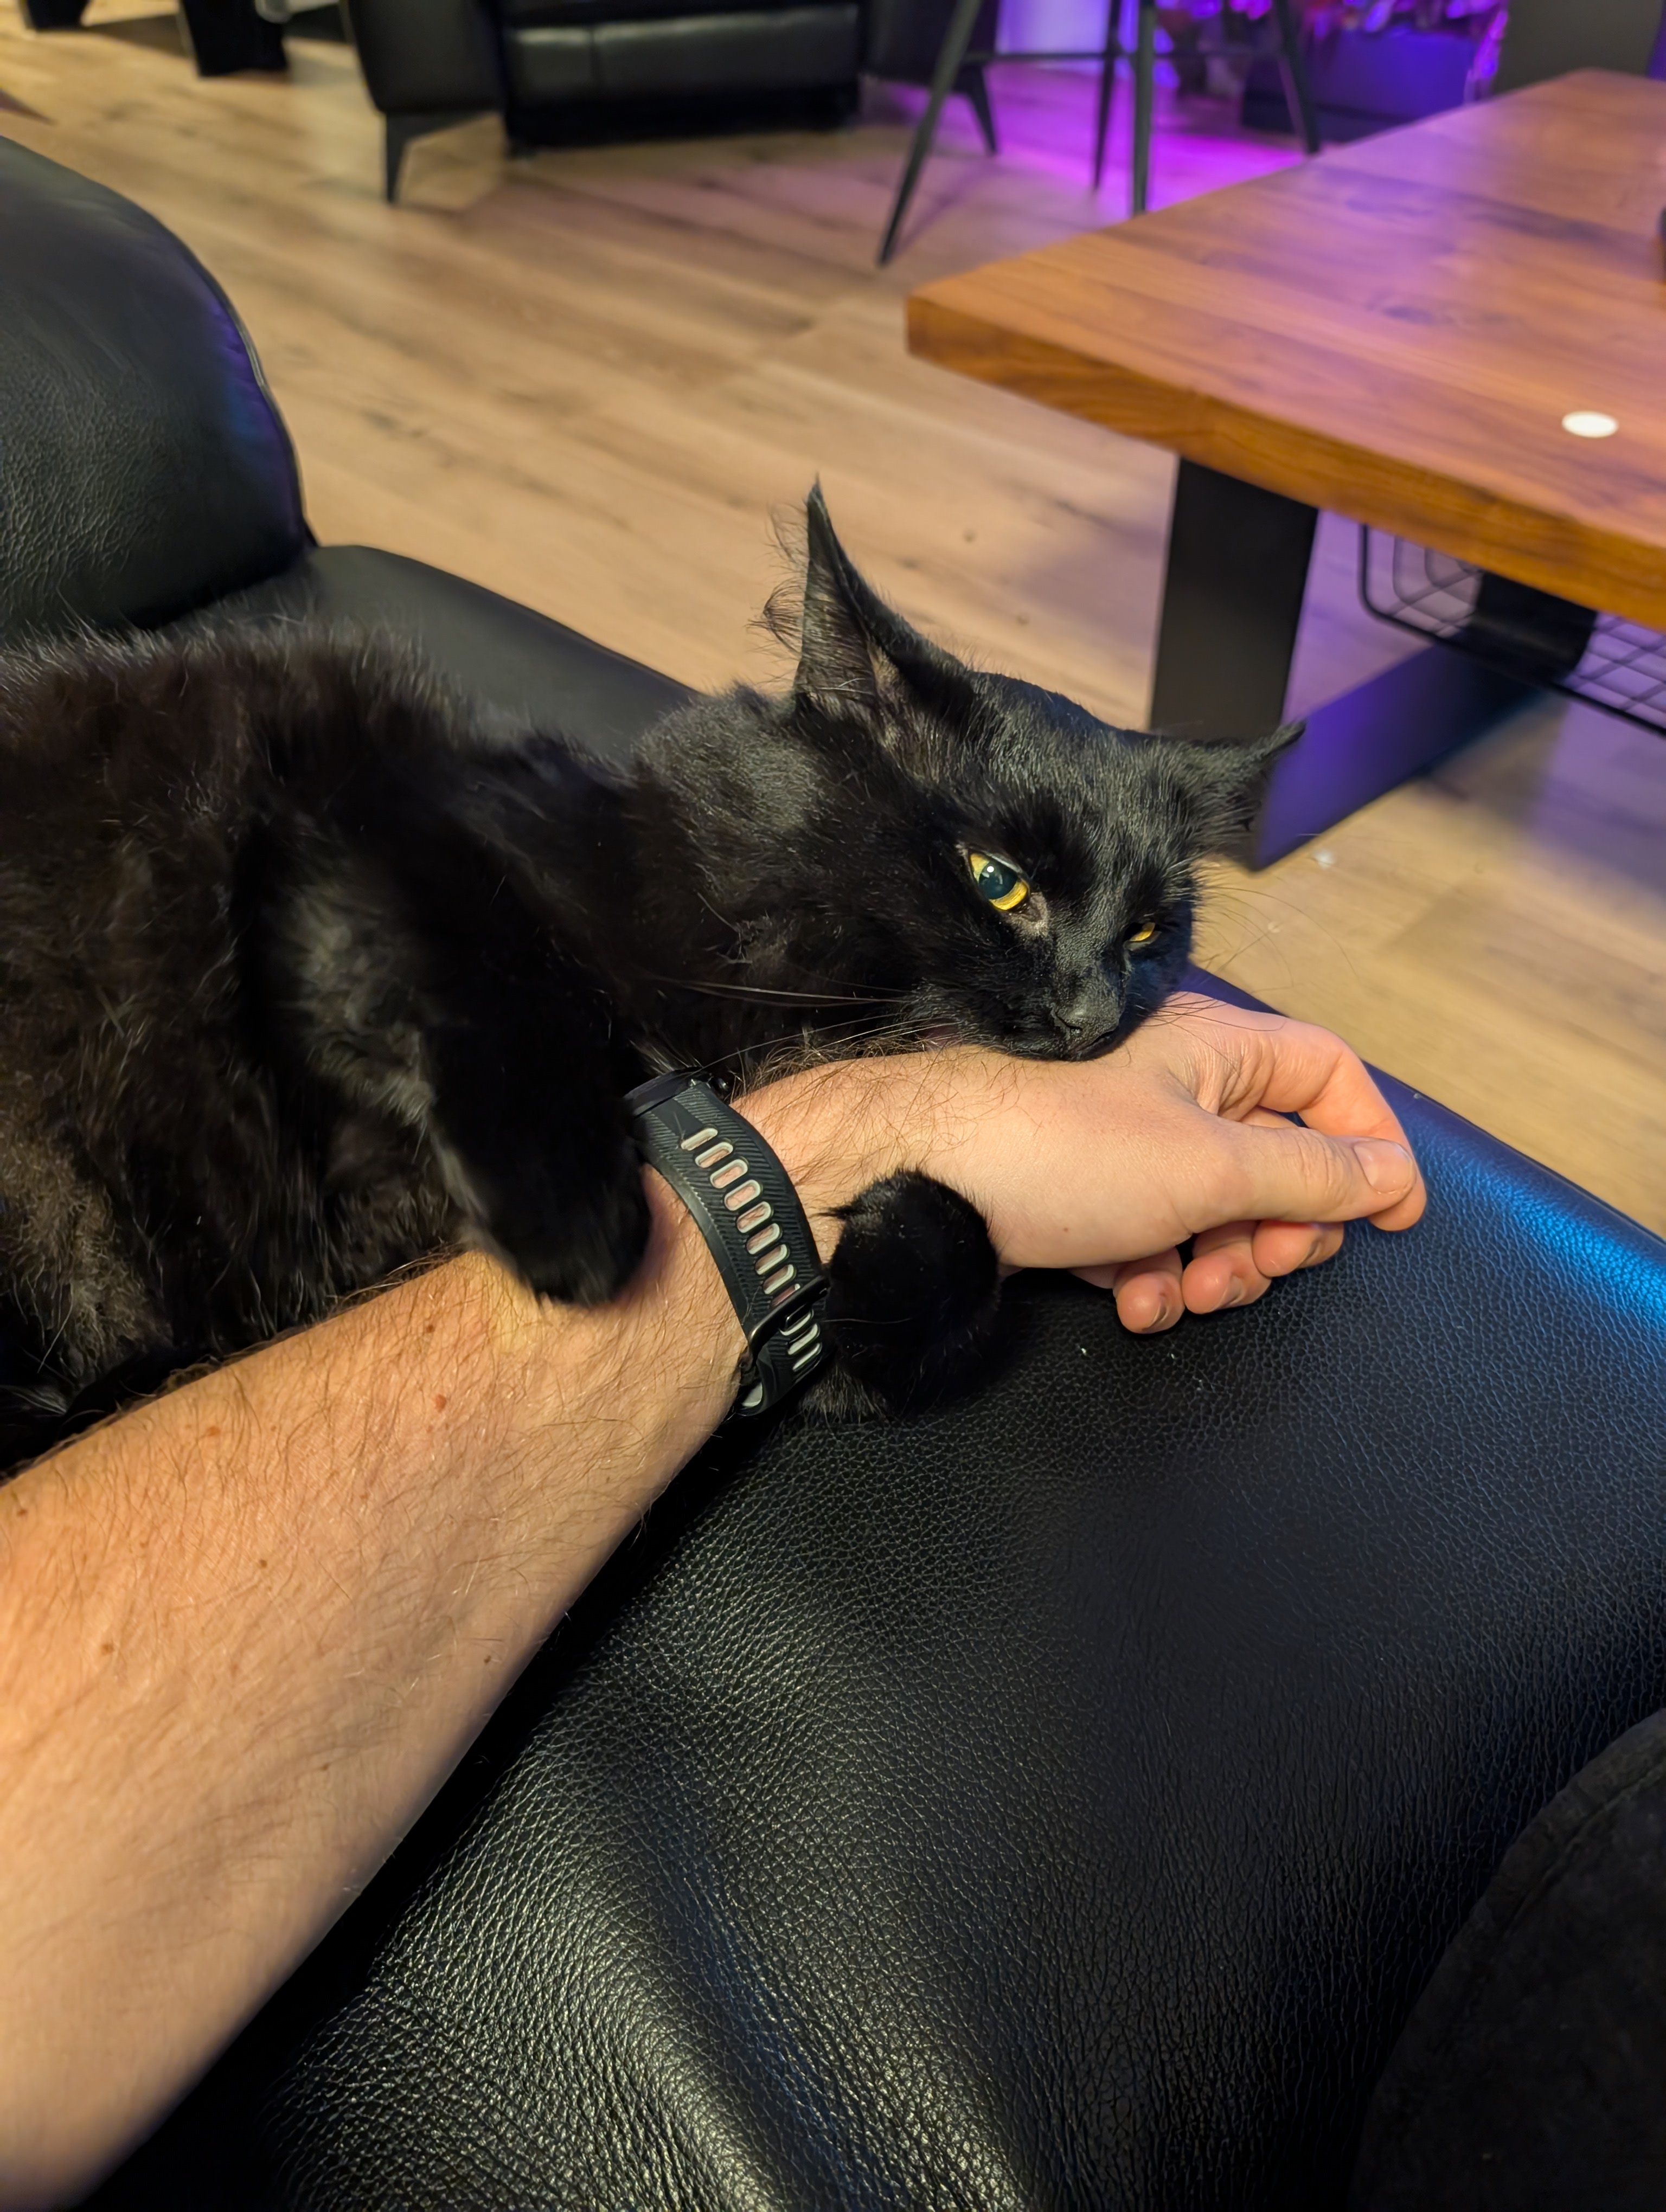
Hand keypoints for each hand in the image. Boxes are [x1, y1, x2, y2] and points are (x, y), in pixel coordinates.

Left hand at [743, 995, 1423, 1334]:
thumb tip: (1390, 1174)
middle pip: (1278, 1157)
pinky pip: (1151, 1236)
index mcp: (1214, 1048)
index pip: (1330, 1077)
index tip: (1392, 1220)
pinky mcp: (1078, 1192)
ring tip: (1186, 1294)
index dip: (1371, 1144)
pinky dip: (1156, 1275)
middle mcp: (1172, 1084)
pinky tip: (1135, 1302)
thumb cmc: (1059, 1152)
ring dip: (1218, 1265)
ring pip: (1215, 1210)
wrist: (911, 1180)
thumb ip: (1308, 1175)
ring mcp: (1122, 1140)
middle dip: (1279, 1230)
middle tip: (1257, 1271)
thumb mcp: (1208, 1168)